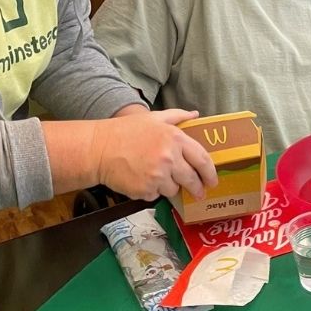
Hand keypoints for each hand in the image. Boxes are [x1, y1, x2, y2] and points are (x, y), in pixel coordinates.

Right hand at [91, 109, 217, 201]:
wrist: (98, 149)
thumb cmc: (125, 131)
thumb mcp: (153, 118)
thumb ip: (177, 116)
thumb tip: (196, 115)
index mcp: (175, 139)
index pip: (202, 159)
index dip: (210, 173)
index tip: (213, 181)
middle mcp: (169, 158)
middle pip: (191, 179)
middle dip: (197, 188)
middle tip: (198, 192)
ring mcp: (157, 176)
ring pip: (174, 189)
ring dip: (169, 186)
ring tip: (155, 175)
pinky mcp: (145, 190)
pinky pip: (156, 195)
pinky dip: (151, 191)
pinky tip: (141, 179)